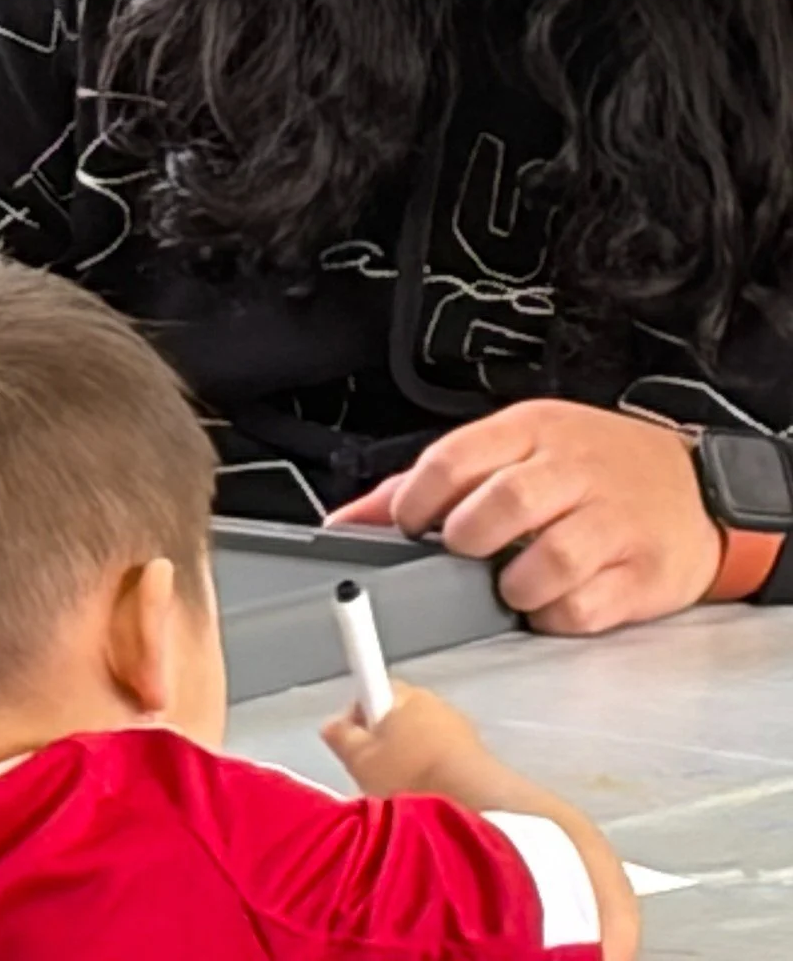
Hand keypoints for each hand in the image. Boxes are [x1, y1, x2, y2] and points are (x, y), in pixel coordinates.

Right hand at [322, 683, 493, 798]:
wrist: (478, 807)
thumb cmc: (410, 777)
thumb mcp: (360, 762)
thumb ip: (342, 738)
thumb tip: (332, 725)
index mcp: (403, 695)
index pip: (373, 687)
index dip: (359, 713)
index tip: (353, 740)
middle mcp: (433, 702)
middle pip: (398, 716)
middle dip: (385, 741)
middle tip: (373, 773)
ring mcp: (460, 728)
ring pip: (423, 739)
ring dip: (412, 760)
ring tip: (402, 795)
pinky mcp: (480, 757)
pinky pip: (446, 759)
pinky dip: (436, 775)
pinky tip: (430, 801)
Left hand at [327, 400, 722, 635]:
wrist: (698, 487)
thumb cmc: (591, 467)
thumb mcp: (514, 449)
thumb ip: (430, 483)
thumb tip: (349, 521)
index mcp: (530, 431)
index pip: (455, 459)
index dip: (417, 500)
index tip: (409, 525)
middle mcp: (573, 470)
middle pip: (502, 504)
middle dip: (468, 540)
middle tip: (466, 554)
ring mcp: (613, 520)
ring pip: (547, 560)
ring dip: (512, 586)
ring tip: (509, 583)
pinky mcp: (643, 572)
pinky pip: (584, 606)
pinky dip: (554, 615)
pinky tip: (551, 602)